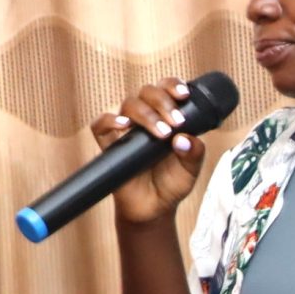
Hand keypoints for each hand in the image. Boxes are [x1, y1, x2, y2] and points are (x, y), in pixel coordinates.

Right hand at [91, 77, 209, 226]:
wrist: (154, 208)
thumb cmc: (172, 183)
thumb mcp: (191, 170)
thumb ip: (194, 153)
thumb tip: (184, 139)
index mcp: (166, 116)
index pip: (166, 89)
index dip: (173, 85)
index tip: (184, 95)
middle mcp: (145, 118)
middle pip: (147, 92)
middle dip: (163, 102)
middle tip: (177, 122)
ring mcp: (126, 130)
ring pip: (128, 104)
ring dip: (146, 114)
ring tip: (162, 133)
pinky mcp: (109, 145)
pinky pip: (100, 125)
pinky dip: (109, 121)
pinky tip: (124, 126)